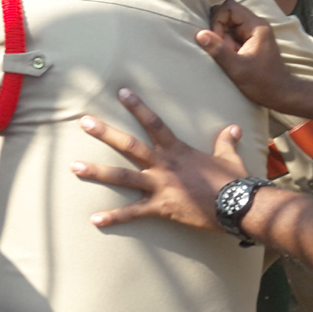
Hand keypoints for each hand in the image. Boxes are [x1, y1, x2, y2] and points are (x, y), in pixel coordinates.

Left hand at [70, 89, 246, 230]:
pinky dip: (113, 217)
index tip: (121, 92)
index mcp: (177, 150)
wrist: (239, 204)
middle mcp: (163, 165)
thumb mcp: (229, 157)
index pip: (154, 122)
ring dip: (96, 171)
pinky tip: (94, 219)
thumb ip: (225, 142)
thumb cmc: (234, 180)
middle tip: (84, 121)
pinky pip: (133, 213)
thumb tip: (233, 129)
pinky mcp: (161, 207)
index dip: (137, 107)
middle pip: (128, 145)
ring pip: (121, 177)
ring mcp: (160, 186)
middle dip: (105, 133)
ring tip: (74, 167)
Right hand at [196, 0, 302, 111]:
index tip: (218, 40)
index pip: (229, 7)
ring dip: (223, 37)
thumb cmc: (262, 83)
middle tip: (222, 47)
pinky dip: (227, 43)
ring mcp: (254, 32)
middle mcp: (256, 24)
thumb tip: (200, 34)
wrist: (280, 93)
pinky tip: (232, 56)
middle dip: (219, 28)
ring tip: (229, 54)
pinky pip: (233, 33)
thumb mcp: (237, 68)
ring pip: (229, 23)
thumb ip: (218, 50)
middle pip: (228, 12)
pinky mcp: (251, 40)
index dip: (218, 20)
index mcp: (256, 26)